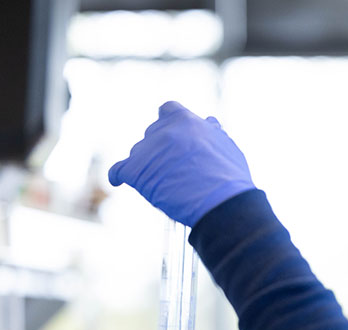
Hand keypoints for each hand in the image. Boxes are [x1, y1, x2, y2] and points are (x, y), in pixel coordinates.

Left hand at [108, 101, 254, 227]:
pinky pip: (118, 170)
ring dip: (147, 164)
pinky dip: (118, 175)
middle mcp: (163, 131)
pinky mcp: (136, 171)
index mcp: (185, 120)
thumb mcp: (226, 145)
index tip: (174, 135)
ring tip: (163, 184)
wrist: (221, 202)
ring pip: (138, 154)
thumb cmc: (229, 178)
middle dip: (160, 148)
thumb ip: (212, 132)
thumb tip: (210, 122)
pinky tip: (118, 180)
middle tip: (172, 168)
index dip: (170, 123)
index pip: (168, 110)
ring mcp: (148, 150)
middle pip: (152, 134)